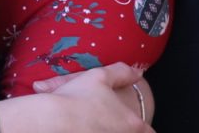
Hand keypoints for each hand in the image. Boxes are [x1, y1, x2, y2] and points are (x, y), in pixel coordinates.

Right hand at [0, 62, 150, 131]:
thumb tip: (138, 72)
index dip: (141, 128)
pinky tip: (83, 131)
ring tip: (94, 126)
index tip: (133, 125)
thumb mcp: (101, 76)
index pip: (149, 132)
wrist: (50, 119)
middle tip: (109, 124)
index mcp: (133, 124)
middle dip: (123, 129)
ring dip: (107, 132)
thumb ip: (123, 73)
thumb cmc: (76, 97)